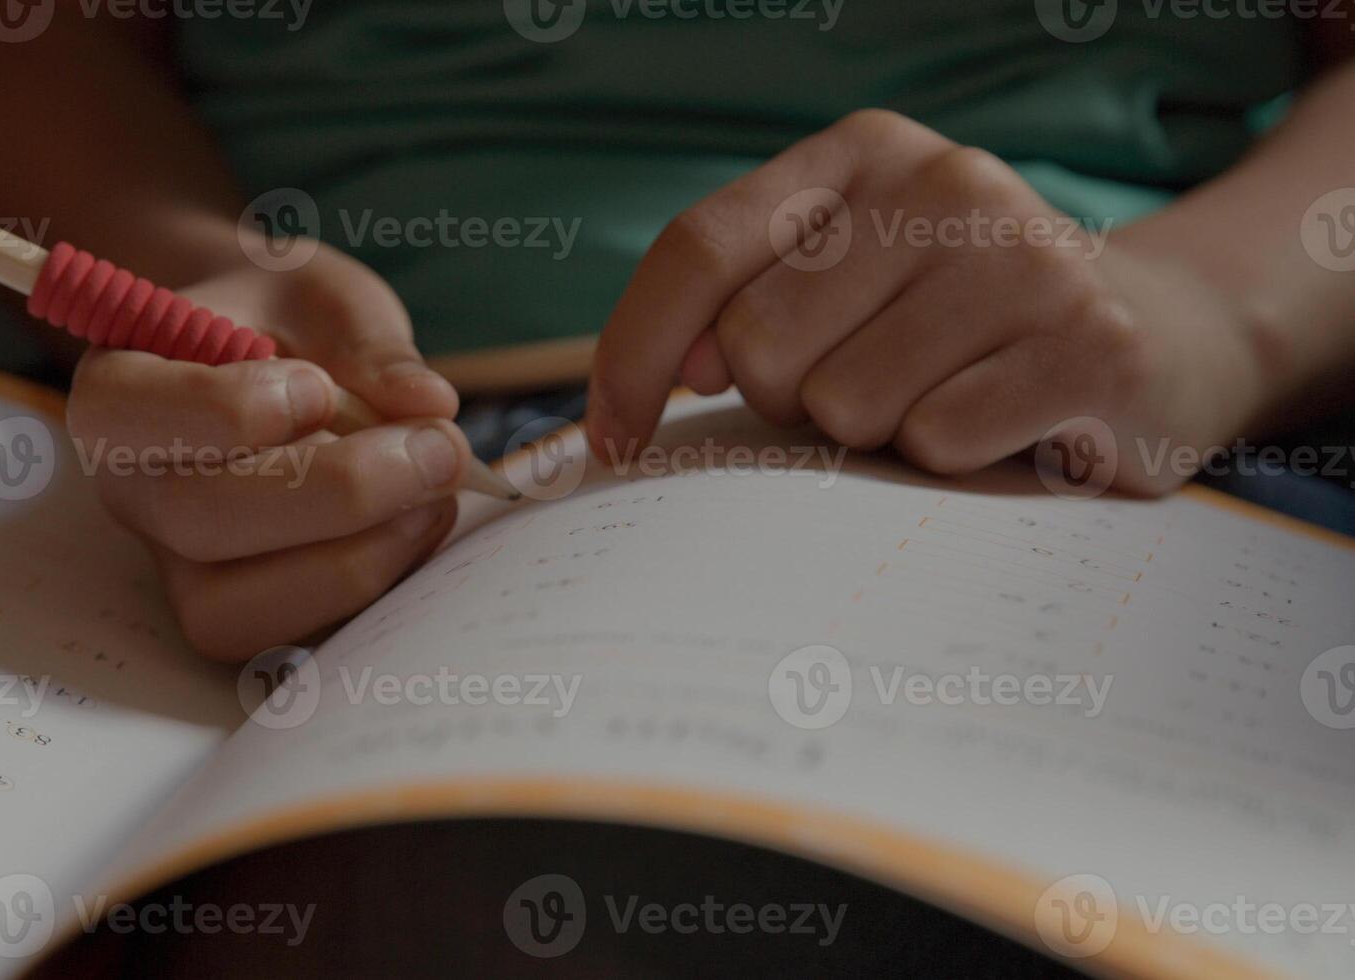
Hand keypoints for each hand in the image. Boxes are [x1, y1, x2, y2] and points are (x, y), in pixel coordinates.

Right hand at [68, 246, 468, 660]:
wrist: (272, 361)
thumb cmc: (285, 322)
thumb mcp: (323, 298)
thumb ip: (370, 344)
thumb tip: (428, 405)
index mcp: (120, 391)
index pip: (127, 413)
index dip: (227, 408)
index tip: (318, 385)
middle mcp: (133, 490)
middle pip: (194, 520)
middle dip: (334, 492)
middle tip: (437, 449)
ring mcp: (177, 566)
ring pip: (230, 609)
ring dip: (352, 560)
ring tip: (434, 496)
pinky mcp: (239, 612)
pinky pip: (290, 638)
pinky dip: (371, 588)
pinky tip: (421, 525)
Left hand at [586, 110, 1269, 495]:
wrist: (1159, 337)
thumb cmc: (959, 327)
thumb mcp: (849, 282)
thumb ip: (744, 306)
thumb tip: (663, 379)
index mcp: (861, 156)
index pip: (696, 249)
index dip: (633, 355)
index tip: (614, 440)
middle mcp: (943, 181)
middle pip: (757, 347)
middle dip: (791, 403)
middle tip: (869, 389)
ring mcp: (1025, 256)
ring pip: (845, 408)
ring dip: (878, 436)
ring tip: (943, 400)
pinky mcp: (1090, 344)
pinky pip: (937, 444)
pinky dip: (953, 461)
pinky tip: (1004, 426)